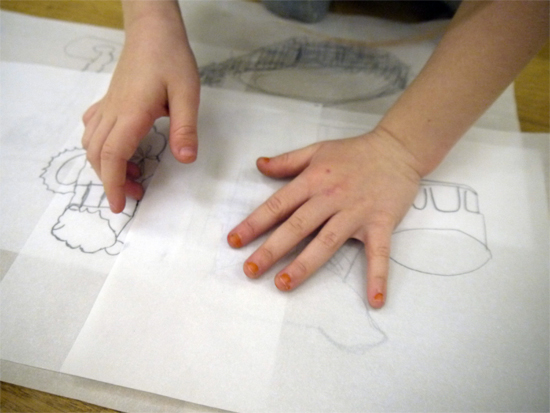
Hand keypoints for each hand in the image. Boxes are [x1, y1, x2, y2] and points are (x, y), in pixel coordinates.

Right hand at [82, 10, 199, 212]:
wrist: (153, 30)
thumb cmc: (172, 59)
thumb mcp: (187, 94)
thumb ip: (185, 128)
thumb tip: (185, 160)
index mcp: (131, 114)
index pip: (113, 156)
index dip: (113, 184)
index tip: (120, 207)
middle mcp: (113, 113)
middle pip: (98, 155)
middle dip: (111, 181)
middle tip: (135, 195)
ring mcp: (108, 106)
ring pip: (92, 143)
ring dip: (105, 165)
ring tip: (132, 175)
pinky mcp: (110, 100)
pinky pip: (93, 127)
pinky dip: (100, 146)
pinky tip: (119, 147)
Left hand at [227, 130, 422, 307]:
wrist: (398, 148)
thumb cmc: (355, 152)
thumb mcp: (317, 150)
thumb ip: (287, 161)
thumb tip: (258, 165)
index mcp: (313, 181)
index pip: (278, 205)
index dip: (254, 223)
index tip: (234, 242)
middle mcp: (331, 198)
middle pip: (297, 226)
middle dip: (271, 249)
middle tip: (251, 270)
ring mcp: (356, 212)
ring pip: (327, 241)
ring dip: (305, 264)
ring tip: (284, 283)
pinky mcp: (381, 223)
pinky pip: (380, 253)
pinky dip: (378, 276)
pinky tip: (374, 300)